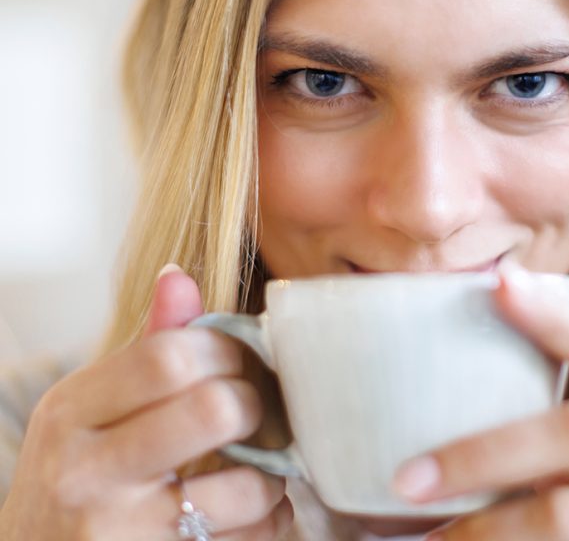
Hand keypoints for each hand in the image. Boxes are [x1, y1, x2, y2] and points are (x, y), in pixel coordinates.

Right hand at [0, 266, 292, 539]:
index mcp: (71, 411)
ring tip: (259, 468)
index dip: (227, 351)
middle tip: (253, 410)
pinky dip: (271, 521)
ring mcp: (121, 530)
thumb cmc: (77, 478)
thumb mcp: (90, 411)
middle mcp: (88, 470)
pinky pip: (251, 537)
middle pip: (215, 409)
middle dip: (254, 405)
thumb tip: (180, 277)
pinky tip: (253, 511)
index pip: (171, 355)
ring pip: (246, 485)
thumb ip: (146, 349)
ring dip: (272, 475)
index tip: (238, 360)